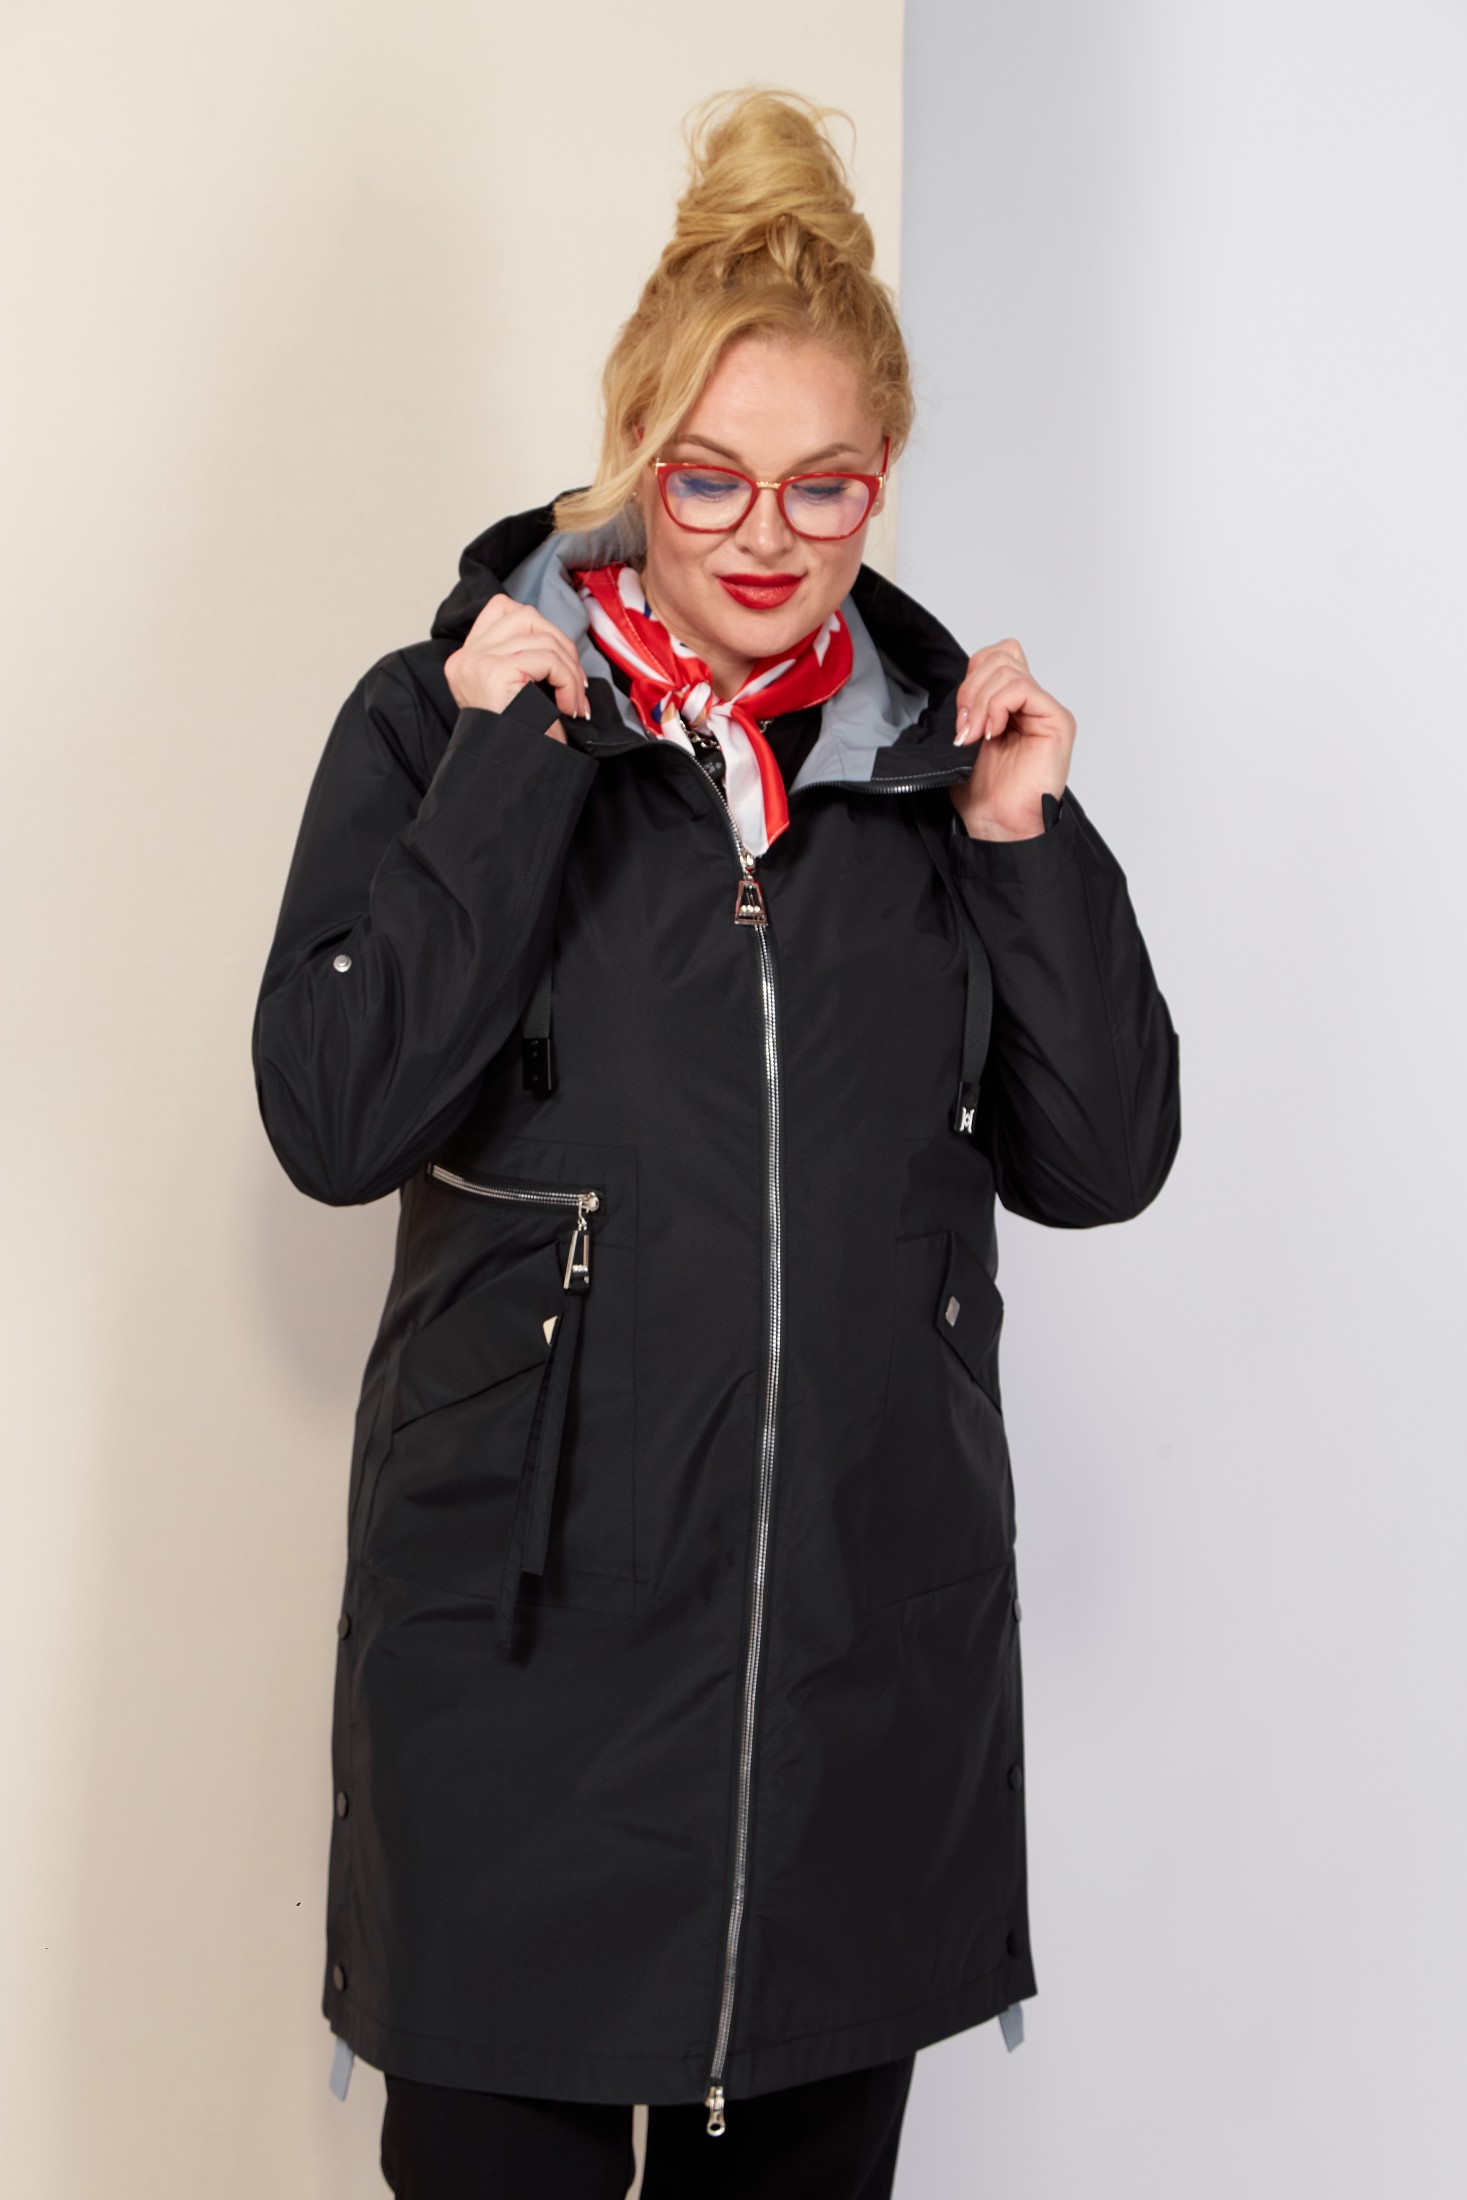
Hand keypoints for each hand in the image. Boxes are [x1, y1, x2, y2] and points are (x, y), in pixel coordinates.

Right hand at [444, 593, 590, 742]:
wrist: (515, 778)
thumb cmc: (522, 743)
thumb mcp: (519, 691)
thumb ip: (525, 657)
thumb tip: (557, 638)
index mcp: (466, 659)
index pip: (502, 609)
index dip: (539, 626)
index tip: (558, 663)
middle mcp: (465, 657)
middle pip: (526, 616)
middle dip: (561, 646)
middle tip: (575, 685)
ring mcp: (476, 662)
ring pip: (542, 638)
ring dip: (570, 670)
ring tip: (574, 702)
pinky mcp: (494, 672)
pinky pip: (547, 659)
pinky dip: (568, 681)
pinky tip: (568, 707)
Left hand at [949, 639, 1075, 840]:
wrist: (996, 823)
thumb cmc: (983, 791)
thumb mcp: (965, 736)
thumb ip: (970, 703)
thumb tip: (962, 681)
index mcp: (1011, 705)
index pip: (995, 656)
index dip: (972, 676)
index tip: (960, 717)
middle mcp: (1031, 704)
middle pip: (1002, 655)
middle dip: (972, 688)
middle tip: (965, 727)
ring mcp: (1045, 711)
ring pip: (1008, 669)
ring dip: (981, 701)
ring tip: (976, 735)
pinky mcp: (1057, 720)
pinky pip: (1022, 688)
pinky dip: (997, 705)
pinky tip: (992, 733)